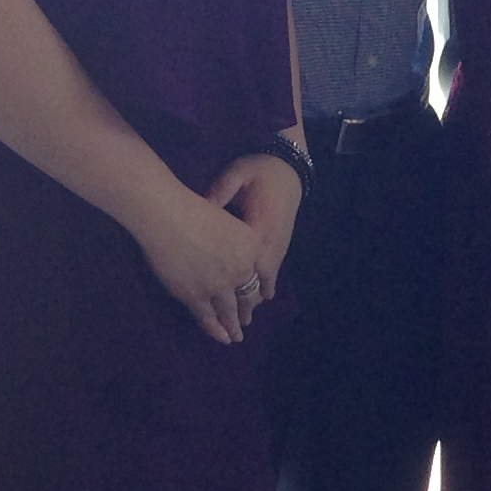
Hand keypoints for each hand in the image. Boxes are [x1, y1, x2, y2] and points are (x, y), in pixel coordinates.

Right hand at [137, 172, 280, 345]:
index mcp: (252, 248)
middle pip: (247, 296)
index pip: (263, 275)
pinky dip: (215, 329)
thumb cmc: (194, 209)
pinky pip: (207, 317)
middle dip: (247, 311)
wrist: (168, 216)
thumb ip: (238, 242)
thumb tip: (236, 256)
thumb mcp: (230, 221)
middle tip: (247, 322)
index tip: (263, 298)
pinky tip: (222, 337)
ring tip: (236, 337)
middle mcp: (241, 270)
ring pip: (229, 311)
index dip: (262, 289)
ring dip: (233, 326)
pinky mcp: (195, 295)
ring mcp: (219, 285)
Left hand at [206, 151, 307, 327]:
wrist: (288, 166)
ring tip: (248, 317)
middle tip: (240, 325)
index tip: (225, 305)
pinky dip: (267, 284)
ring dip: (257, 296)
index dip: (236, 287)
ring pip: (268, 277)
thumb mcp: (236, 175)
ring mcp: (279, 242)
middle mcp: (271, 241)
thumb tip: (201, 212)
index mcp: (259, 228)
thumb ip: (220, 193)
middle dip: (249, 302)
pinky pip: (274, 268)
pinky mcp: (281, 241)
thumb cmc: (259, 170)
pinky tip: (263, 296)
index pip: (246, 264)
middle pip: (259, 278)